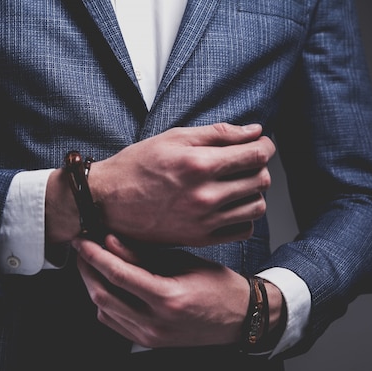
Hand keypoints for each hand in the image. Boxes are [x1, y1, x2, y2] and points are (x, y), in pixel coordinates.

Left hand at [73, 234, 254, 347]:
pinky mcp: (148, 342)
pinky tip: (107, 285)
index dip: (94, 255)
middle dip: (86, 268)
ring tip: (92, 263)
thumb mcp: (183, 262)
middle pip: (103, 294)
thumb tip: (110, 241)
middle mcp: (156, 322)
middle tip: (82, 249)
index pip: (118, 275)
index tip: (82, 240)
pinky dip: (104, 302)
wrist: (240, 318)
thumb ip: (143, 255)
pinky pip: (113, 322)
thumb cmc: (218, 287)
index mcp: (168, 298)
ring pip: (104, 310)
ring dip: (92, 284)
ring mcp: (151, 337)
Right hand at [88, 123, 274, 245]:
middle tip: (245, 162)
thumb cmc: (135, 167)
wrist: (106, 202)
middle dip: (259, 167)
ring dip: (253, 193)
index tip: (260, 145)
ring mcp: (203, 221)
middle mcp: (204, 196)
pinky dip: (243, 217)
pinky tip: (228, 206)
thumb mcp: (172, 138)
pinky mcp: (199, 238)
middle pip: (261, 180)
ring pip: (256, 207)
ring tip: (236, 185)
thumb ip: (217, 133)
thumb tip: (254, 131)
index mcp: (198, 165)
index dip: (265, 146)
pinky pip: (242, 230)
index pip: (256, 155)